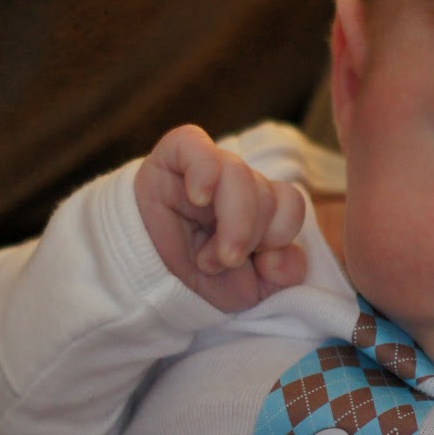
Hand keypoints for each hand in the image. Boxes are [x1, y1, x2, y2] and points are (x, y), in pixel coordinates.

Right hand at [134, 125, 306, 310]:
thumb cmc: (198, 281)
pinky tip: (199, 196)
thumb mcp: (250, 290)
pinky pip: (194, 144)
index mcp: (260, 207)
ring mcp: (206, 169)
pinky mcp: (172, 159)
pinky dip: (203, 170)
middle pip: (264, 191)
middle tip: (223, 263)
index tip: (262, 263)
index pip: (289, 201)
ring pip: (237, 173)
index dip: (282, 231)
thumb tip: (281, 254)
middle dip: (248, 236)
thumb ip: (282, 274)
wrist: (144, 284)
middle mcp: (237, 184)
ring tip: (208, 257)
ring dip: (231, 221)